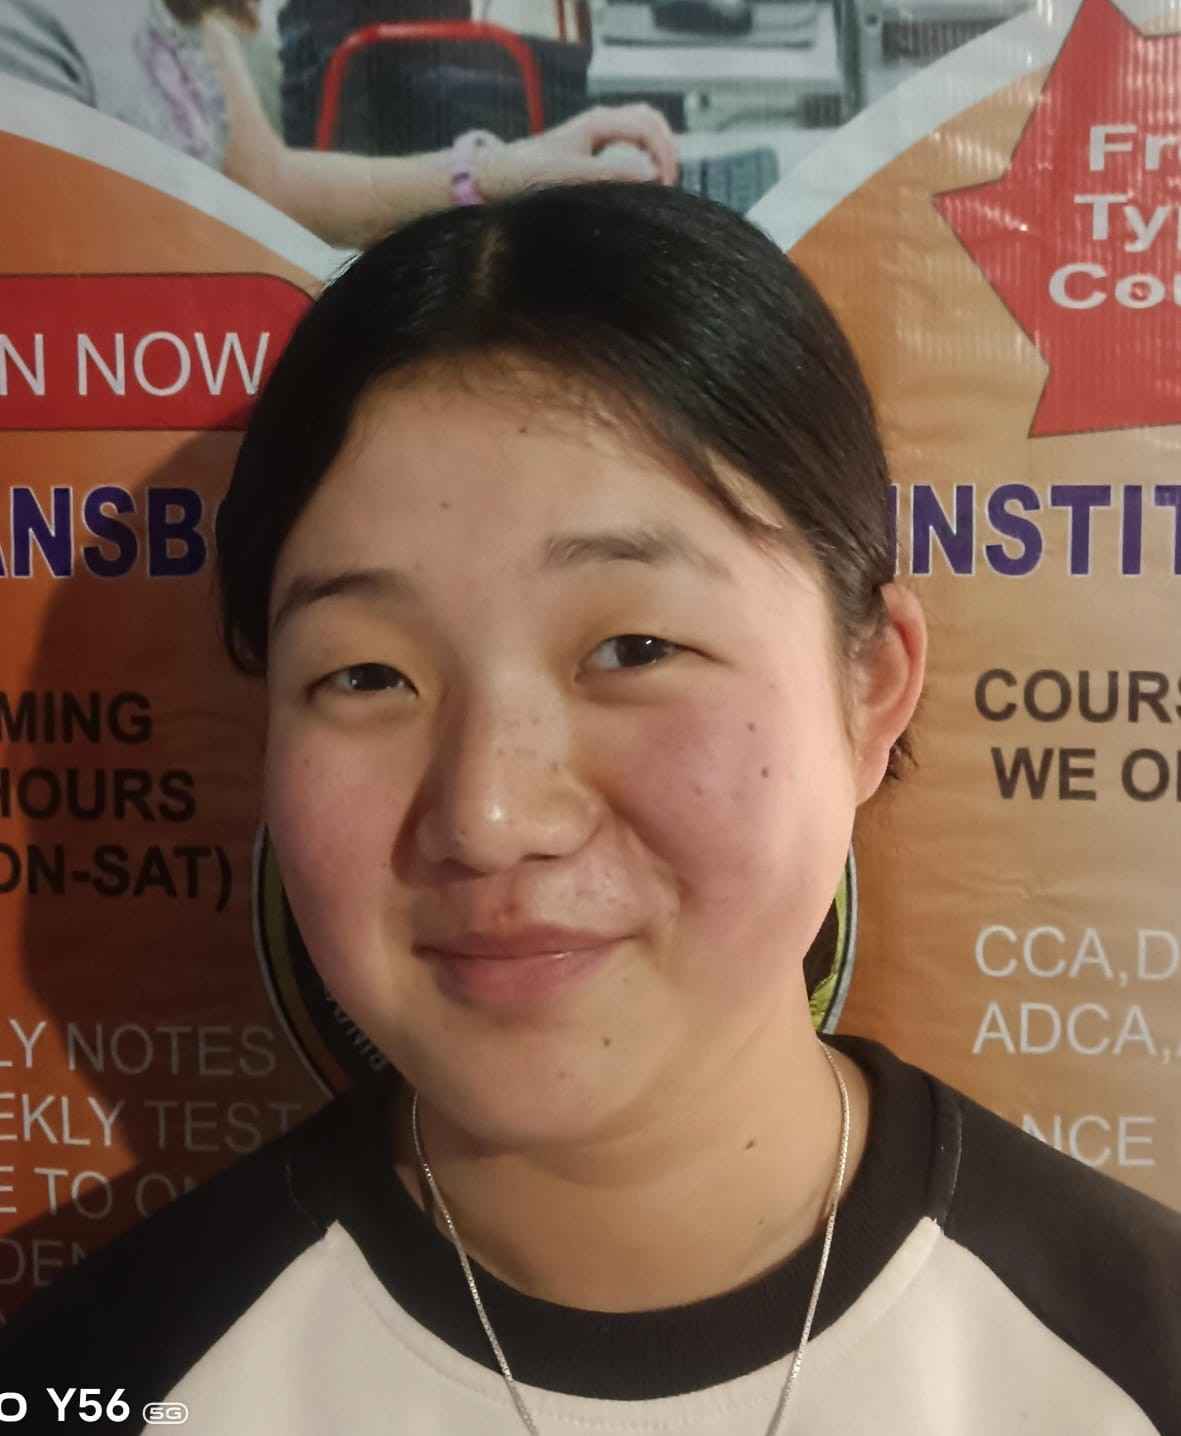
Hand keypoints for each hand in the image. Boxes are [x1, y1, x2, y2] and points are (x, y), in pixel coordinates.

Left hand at [475, 104, 678, 199]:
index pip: (648, 127)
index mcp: (598, 122)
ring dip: (657, 152)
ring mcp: (599, 133)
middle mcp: (601, 122)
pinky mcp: (595, 148)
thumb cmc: (529, 176)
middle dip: (666, 150)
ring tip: (659, 185)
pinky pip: (632, 144)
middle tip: (668, 186)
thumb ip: (609, 174)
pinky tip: (642, 184)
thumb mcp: (569, 177)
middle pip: (651, 121)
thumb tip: (650, 175)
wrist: (500, 175)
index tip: (666, 187)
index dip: (664, 154)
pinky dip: (645, 158)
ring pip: (644, 130)